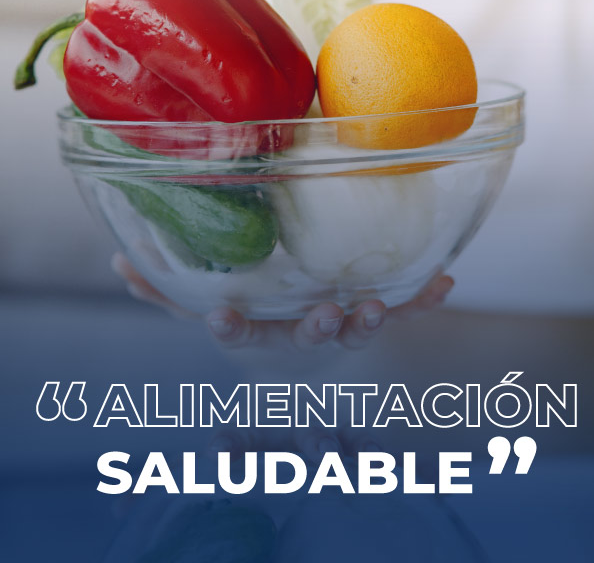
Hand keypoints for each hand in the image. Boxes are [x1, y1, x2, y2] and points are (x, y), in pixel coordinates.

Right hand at [112, 253, 453, 351]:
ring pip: (355, 330)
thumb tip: (119, 262)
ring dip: (367, 320)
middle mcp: (302, 334)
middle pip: (310, 336)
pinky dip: (420, 301)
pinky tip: (443, 284)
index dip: (232, 328)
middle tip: (324, 314)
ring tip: (376, 307)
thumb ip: (167, 290)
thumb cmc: (255, 320)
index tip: (222, 319)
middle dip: (317, 328)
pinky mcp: (372, 318)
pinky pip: (401, 311)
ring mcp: (340, 330)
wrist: (301, 361)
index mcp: (263, 331)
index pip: (242, 332)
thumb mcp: (207, 307)